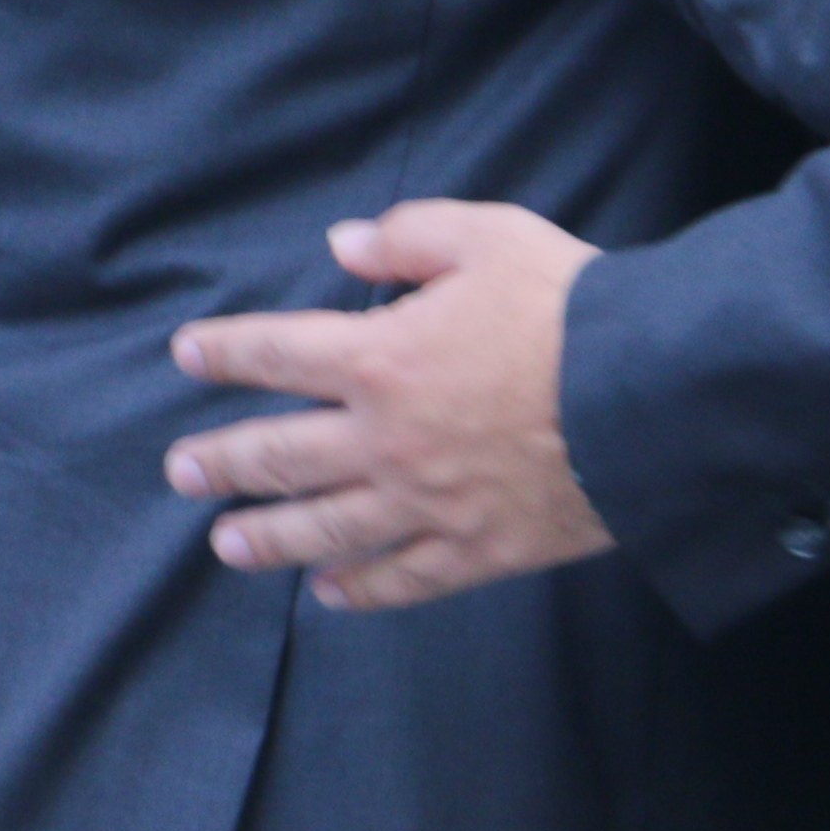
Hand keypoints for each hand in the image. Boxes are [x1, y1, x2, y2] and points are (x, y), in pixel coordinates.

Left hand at [163, 201, 605, 614]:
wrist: (650, 398)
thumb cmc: (569, 309)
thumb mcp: (488, 238)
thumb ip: (407, 239)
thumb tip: (342, 246)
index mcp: (381, 358)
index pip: (278, 354)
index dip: (226, 352)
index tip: (186, 355)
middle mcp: (386, 439)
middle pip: (281, 456)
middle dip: (223, 462)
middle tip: (179, 471)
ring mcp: (427, 503)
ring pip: (325, 529)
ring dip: (267, 537)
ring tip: (224, 543)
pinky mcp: (475, 549)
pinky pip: (402, 579)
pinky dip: (361, 589)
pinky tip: (330, 592)